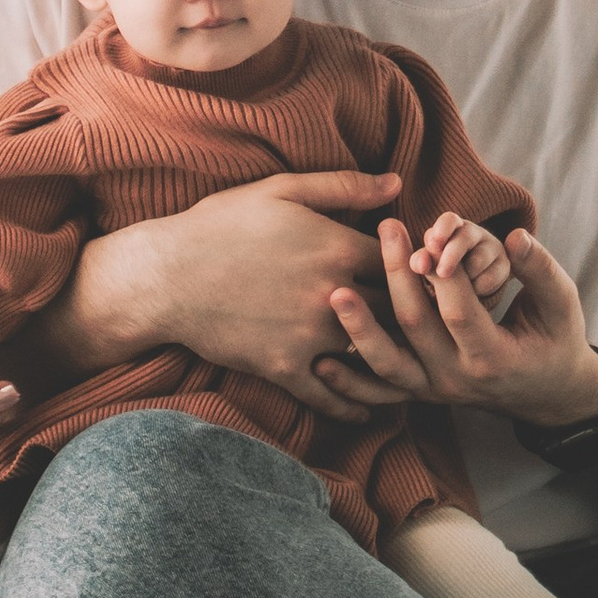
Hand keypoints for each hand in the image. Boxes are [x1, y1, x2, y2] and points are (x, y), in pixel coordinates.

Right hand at [75, 168, 400, 406]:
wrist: (166, 276)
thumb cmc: (221, 225)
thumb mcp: (281, 191)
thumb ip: (343, 187)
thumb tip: (397, 184)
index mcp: (336, 247)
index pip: (403, 262)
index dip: (418, 269)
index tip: (425, 276)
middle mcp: (332, 295)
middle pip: (396, 313)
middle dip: (414, 318)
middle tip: (431, 326)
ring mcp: (309, 335)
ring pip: (371, 357)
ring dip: (392, 364)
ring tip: (412, 368)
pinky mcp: (284, 367)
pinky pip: (329, 395)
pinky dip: (350, 407)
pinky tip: (365, 412)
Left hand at [316, 221, 597, 429]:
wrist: (547, 395)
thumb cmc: (556, 340)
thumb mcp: (562, 304)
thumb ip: (540, 270)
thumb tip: (516, 235)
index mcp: (493, 356)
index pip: (460, 311)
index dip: (443, 274)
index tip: (429, 232)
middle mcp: (458, 378)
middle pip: (417, 327)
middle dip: (398, 275)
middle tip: (386, 228)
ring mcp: (434, 390)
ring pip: (388, 365)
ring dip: (360, 329)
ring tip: (337, 293)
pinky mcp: (418, 393)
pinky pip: (377, 393)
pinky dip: (349, 383)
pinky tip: (321, 362)